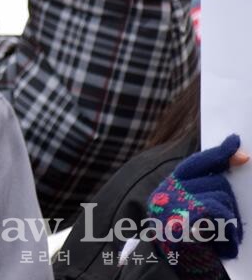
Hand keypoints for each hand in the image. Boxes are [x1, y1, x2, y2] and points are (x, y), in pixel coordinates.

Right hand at [148, 134, 246, 271]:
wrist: (176, 271)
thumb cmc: (191, 247)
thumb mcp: (195, 215)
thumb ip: (209, 187)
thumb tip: (241, 156)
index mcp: (168, 189)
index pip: (197, 163)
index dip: (218, 154)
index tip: (237, 144)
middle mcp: (169, 192)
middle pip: (217, 182)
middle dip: (228, 204)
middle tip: (221, 227)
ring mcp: (176, 204)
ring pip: (222, 198)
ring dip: (230, 222)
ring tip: (219, 239)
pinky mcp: (187, 217)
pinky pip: (219, 212)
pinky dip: (228, 231)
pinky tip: (221, 245)